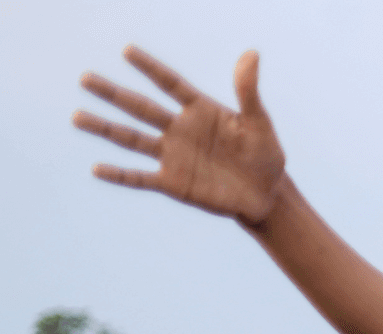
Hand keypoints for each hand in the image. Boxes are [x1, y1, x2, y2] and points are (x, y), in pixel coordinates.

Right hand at [74, 47, 286, 226]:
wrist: (266, 195)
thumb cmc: (265, 156)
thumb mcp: (260, 124)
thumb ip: (249, 92)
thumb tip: (251, 54)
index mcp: (200, 111)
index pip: (170, 84)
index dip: (151, 68)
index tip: (128, 50)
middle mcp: (180, 130)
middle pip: (140, 108)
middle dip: (113, 94)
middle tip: (85, 78)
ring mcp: (174, 156)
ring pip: (132, 139)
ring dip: (105, 128)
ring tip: (77, 116)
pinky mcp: (173, 183)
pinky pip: (141, 178)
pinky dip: (120, 175)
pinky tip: (97, 169)